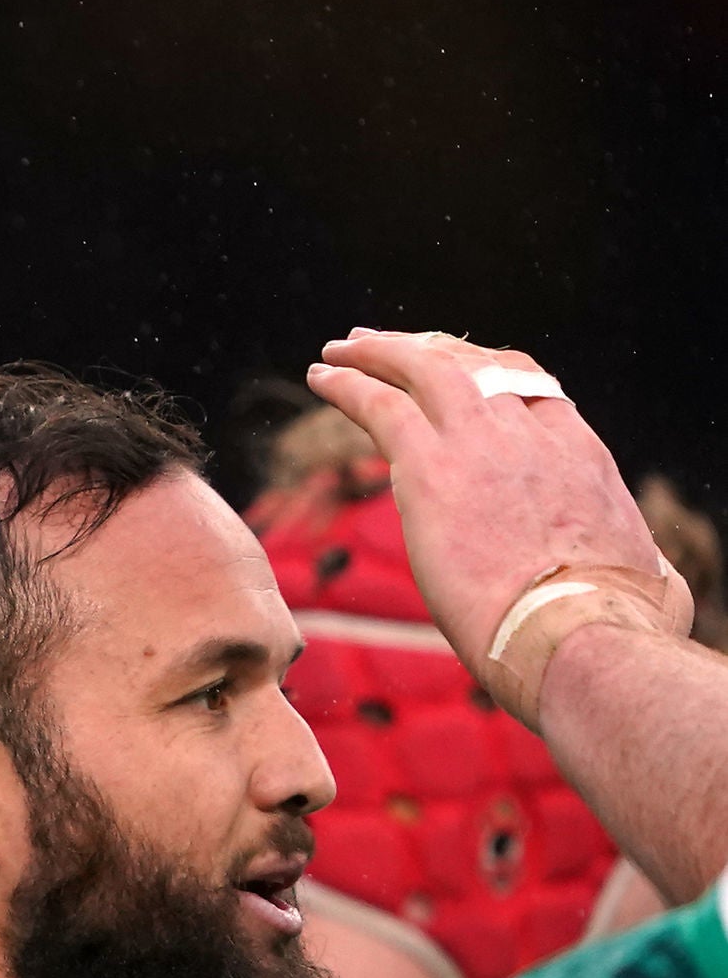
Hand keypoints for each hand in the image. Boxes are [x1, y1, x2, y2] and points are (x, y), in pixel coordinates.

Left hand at [305, 331, 685, 668]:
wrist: (584, 632)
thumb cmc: (620, 624)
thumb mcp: (649, 575)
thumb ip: (641, 563)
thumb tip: (654, 580)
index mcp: (582, 456)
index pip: (532, 391)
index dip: (489, 375)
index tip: (459, 373)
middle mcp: (535, 435)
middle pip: (476, 366)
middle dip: (428, 348)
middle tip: (386, 345)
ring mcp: (483, 444)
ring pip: (423, 370)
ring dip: (377, 354)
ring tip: (339, 351)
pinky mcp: (431, 468)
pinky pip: (380, 406)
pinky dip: (348, 385)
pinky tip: (322, 376)